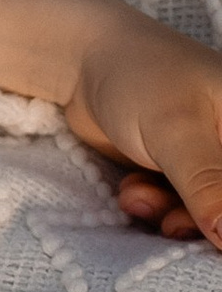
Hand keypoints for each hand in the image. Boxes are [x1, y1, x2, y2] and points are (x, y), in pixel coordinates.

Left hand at [67, 15, 221, 249]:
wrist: (82, 61)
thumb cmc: (139, 78)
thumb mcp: (177, 133)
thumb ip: (209, 187)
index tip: (211, 230)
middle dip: (203, 222)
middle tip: (171, 223)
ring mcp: (213, 159)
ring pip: (209, 214)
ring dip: (172, 216)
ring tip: (139, 198)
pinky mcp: (185, 171)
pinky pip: (183, 208)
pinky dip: (158, 208)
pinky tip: (133, 192)